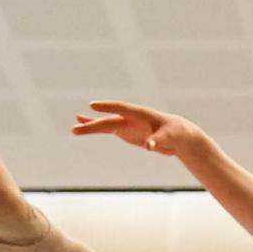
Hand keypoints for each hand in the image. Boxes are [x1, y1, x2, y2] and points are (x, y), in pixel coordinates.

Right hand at [70, 100, 204, 162]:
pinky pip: (107, 129)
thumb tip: (150, 146)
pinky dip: (95, 128)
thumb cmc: (176, 133)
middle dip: (93, 125)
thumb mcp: (169, 138)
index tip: (93, 106)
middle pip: (108, 120)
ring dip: (90, 126)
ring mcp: (126, 124)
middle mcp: (130, 117)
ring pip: (105, 124)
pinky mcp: (125, 131)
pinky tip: (83, 126)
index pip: (121, 108)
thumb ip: (158, 141)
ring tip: (74, 129)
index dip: (107, 107)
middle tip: (75, 128)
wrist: (178, 135)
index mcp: (140, 114)